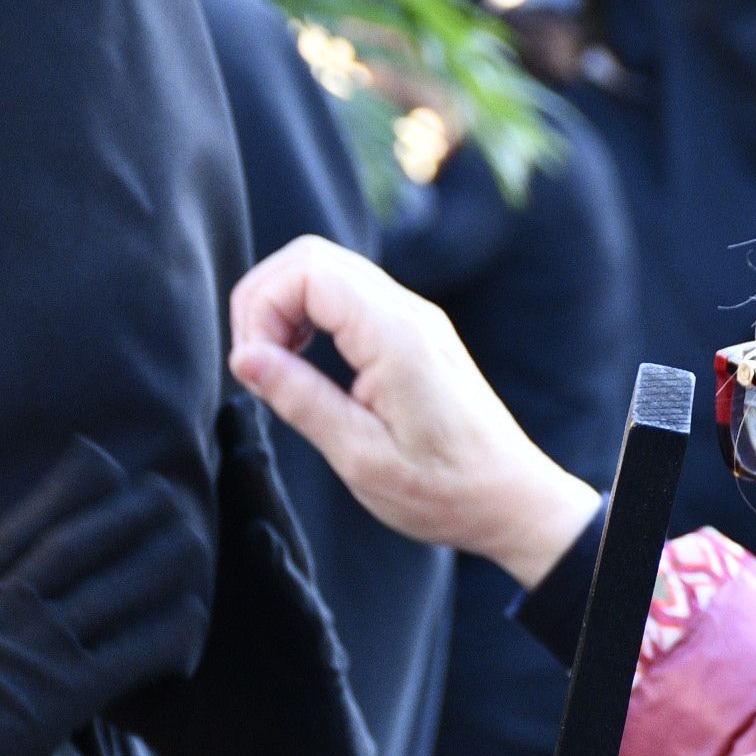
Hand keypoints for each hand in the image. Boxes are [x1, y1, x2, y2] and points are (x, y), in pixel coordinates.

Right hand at [0, 441, 208, 755]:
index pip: (26, 522)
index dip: (70, 485)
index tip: (103, 457)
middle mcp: (2, 606)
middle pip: (80, 539)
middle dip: (128, 510)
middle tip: (168, 491)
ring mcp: (32, 647)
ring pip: (114, 584)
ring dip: (162, 559)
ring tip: (197, 540)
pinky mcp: (58, 696)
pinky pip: (130, 653)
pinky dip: (168, 634)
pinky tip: (194, 625)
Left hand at [113, 402, 406, 755]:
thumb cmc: (232, 737)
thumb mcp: (160, 697)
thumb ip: (114, 658)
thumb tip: (46, 643)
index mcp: (221, 600)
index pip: (197, 530)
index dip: (180, 483)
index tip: (156, 423)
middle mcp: (257, 599)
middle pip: (238, 519)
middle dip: (227, 462)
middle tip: (217, 396)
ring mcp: (290, 623)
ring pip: (274, 547)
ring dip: (260, 496)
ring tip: (244, 442)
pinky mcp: (316, 657)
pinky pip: (300, 612)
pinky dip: (285, 579)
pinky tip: (269, 547)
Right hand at [227, 235, 599, 589]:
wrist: (511, 498)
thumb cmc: (443, 490)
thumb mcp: (362, 457)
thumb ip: (301, 400)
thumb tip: (244, 358)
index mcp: (395, 336)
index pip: (308, 270)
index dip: (262, 308)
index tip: (253, 367)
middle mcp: (407, 311)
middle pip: (311, 257)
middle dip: (264, 301)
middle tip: (255, 364)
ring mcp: (414, 316)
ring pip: (327, 271)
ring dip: (285, 308)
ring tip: (276, 367)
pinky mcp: (413, 331)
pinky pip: (348, 295)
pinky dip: (311, 315)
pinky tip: (305, 362)